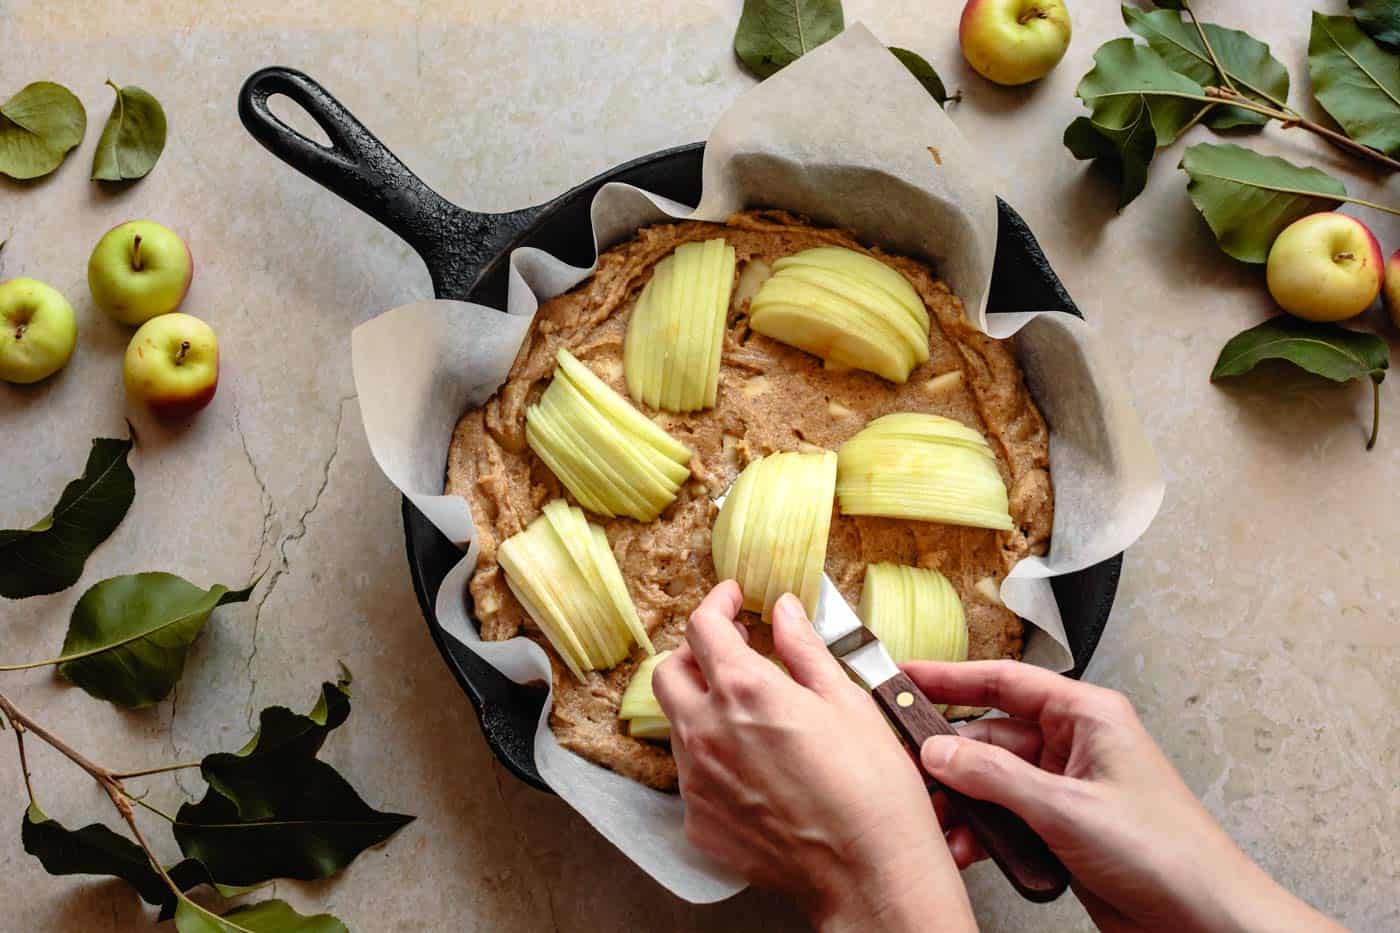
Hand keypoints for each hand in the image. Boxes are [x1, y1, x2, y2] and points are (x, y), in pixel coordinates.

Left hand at [654, 583, 975, 932]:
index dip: (716, 604)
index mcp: (745, 691)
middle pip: (668, 672)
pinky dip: (711, 758)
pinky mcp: (699, 823)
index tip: (732, 599)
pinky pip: (691, 776)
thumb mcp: (847, 702)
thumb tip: (784, 610)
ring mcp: (697, 781)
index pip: (702, 627)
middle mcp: (707, 732)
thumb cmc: (873, 790)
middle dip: (694, 653)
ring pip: (676, 725)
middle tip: (730, 652)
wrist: (870, 875)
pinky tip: (752, 766)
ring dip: (701, 706)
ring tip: (749, 714)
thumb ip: (804, 649)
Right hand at [906, 660, 1344, 932]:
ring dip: (961, 804)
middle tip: (904, 769)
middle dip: (946, 758)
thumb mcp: (1067, 808)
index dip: (949, 676)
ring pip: (991, 782)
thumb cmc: (1169, 855)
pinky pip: (1005, 819)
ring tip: (935, 823)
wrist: (1206, 922)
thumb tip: (938, 751)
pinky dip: (980, 833)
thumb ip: (995, 777)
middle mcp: (1074, 746)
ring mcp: (1066, 789)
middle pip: (989, 736)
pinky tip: (963, 849)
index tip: (904, 676)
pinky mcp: (1061, 830)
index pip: (1003, 680)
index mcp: (1087, 716)